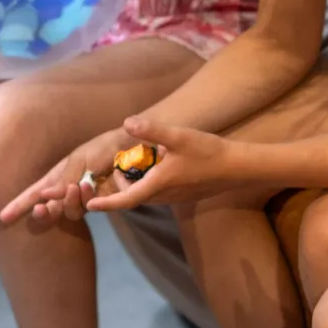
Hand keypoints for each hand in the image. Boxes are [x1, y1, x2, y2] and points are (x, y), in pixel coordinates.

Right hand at [0, 126, 139, 225]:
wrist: (133, 146)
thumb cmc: (103, 147)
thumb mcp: (79, 158)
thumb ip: (63, 178)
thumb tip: (44, 195)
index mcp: (58, 176)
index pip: (34, 193)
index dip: (20, 205)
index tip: (3, 218)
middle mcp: (69, 189)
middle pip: (49, 210)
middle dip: (43, 212)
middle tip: (42, 209)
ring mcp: (86, 198)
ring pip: (69, 212)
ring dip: (69, 202)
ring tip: (78, 185)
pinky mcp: (103, 203)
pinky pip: (89, 208)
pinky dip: (86, 199)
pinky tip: (89, 185)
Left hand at [82, 117, 254, 211]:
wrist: (237, 168)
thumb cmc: (208, 152)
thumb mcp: (178, 136)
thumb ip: (151, 130)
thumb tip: (126, 122)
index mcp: (158, 184)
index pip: (125, 200)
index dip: (106, 203)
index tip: (90, 205)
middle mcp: (164, 196)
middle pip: (133, 197)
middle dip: (120, 186)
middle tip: (117, 165)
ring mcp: (175, 198)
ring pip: (146, 195)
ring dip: (135, 184)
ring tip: (133, 164)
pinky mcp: (184, 195)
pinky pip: (159, 193)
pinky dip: (149, 183)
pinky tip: (157, 165)